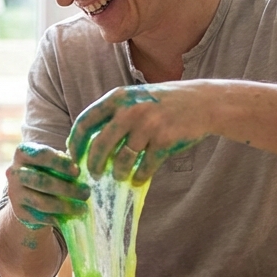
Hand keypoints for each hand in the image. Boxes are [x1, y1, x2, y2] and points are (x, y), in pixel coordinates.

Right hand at [5, 142, 89, 229]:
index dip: (60, 163)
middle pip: (40, 180)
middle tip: (86, 192)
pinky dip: (58, 218)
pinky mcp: (19, 212)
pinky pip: (40, 217)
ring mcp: (14, 194)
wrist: (30, 194)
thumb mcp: (53, 161)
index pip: (40, 155)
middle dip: (66, 188)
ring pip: (41, 202)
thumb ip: (65, 160)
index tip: (78, 171)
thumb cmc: (49, 171)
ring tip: (83, 207)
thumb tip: (84, 164)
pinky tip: (71, 216)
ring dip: (65, 206)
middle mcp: (14, 172)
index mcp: (23, 153)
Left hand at [67, 82, 207, 183]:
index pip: (85, 122)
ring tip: (118, 176)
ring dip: (118, 173)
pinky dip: (140, 176)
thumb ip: (114, 114)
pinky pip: (145, 167)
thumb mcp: (135, 97)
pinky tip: (138, 179)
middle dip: (93, 164)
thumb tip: (89, 142)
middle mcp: (130, 110)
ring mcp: (148, 126)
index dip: (76, 142)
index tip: (73, 156)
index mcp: (118, 98)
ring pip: (122, 160)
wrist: (203, 103)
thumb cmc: (164, 103)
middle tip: (93, 175)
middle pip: (100, 145)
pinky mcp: (164, 142)